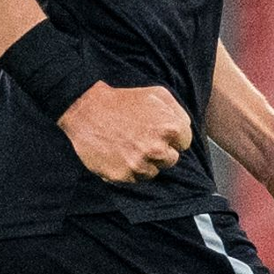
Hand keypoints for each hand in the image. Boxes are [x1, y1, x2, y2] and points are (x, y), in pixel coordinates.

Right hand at [58, 82, 192, 183]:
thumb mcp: (158, 94)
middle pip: (171, 160)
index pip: (184, 143)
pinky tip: (121, 154)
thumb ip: (178, 112)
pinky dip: (129, 170)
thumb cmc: (124, 100)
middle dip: (162, 150)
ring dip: (146, 162)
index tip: (161, 132)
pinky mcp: (121, 175)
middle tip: (145, 139)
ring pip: (153, 172)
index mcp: (170, 128)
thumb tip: (185, 128)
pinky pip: (134, 179)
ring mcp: (139, 164)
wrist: (89, 110)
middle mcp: (157, 149)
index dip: (173, 137)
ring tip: (132, 146)